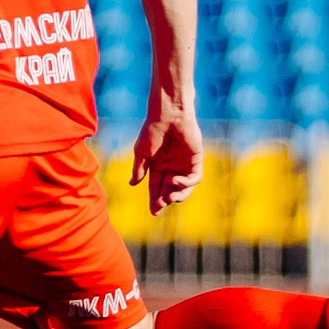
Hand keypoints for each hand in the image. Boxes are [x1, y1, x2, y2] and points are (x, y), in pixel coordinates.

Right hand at [130, 94, 203, 213]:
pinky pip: (194, 177)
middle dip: (164, 200)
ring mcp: (183, 164)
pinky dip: (187, 183)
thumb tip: (133, 184)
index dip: (154, 200)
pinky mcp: (195, 159)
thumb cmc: (152, 130)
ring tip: (170, 198)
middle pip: (168, 189)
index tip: (154, 212)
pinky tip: (177, 181)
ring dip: (178, 195)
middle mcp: (170, 166)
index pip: (155, 187)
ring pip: (183, 187)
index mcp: (156, 165)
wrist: (169, 115)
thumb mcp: (142, 152)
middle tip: (160, 206)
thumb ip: (139, 169)